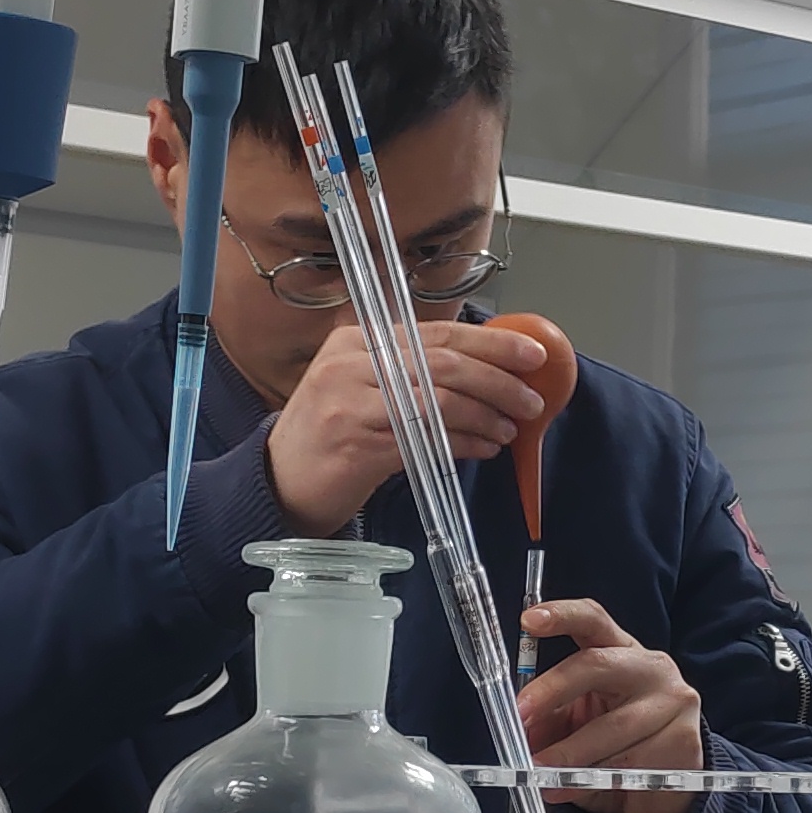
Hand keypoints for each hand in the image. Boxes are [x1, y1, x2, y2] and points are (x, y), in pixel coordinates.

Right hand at [268, 320, 545, 535]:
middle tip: (532, 399)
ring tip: (511, 429)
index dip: (491, 342)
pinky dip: (463, 443)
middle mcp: (350, 364)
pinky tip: (483, 448)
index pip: (435, 332)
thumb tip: (489, 371)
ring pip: (439, 400)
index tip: (532, 354)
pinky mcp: (357, 444)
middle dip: (498, 380)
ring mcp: (351, 402)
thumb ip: (414, 372)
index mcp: (355, 340)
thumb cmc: (330, 434)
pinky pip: (427, 439)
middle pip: (443, 362)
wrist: (279, 480)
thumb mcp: (365, 386)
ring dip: (486, 416)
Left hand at [515, 599, 702, 812]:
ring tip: (539, 774)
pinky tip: (574, 788)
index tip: (529, 620)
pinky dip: (594, 778)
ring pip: (612, 726)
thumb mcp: (573, 724)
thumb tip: (514, 725)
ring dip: (568, 754)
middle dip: (552, 690)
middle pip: (597, 665)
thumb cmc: (612, 746)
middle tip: (520, 716)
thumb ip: (546, 718)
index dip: (562, 615)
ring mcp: (674, 701)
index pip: (592, 620)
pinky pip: (632, 760)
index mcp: (620, 651)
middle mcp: (650, 667)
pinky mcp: (685, 740)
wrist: (662, 792)